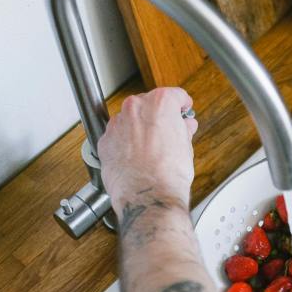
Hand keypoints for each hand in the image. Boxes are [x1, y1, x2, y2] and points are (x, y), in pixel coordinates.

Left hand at [98, 87, 198, 210]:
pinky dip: (125, 143)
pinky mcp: (105, 141)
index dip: (182, 104)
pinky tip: (136, 157)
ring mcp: (117, 124)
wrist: (148, 195)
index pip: (174, 95)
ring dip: (139, 129)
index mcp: (159, 103)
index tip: (183, 110)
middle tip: (169, 132)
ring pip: (130, 119)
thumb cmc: (168, 174)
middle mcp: (135, 108)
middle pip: (148, 104)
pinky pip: (117, 136)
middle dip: (158, 116)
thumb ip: (182, 130)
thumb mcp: (186, 147)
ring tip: (151, 149)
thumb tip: (183, 127)